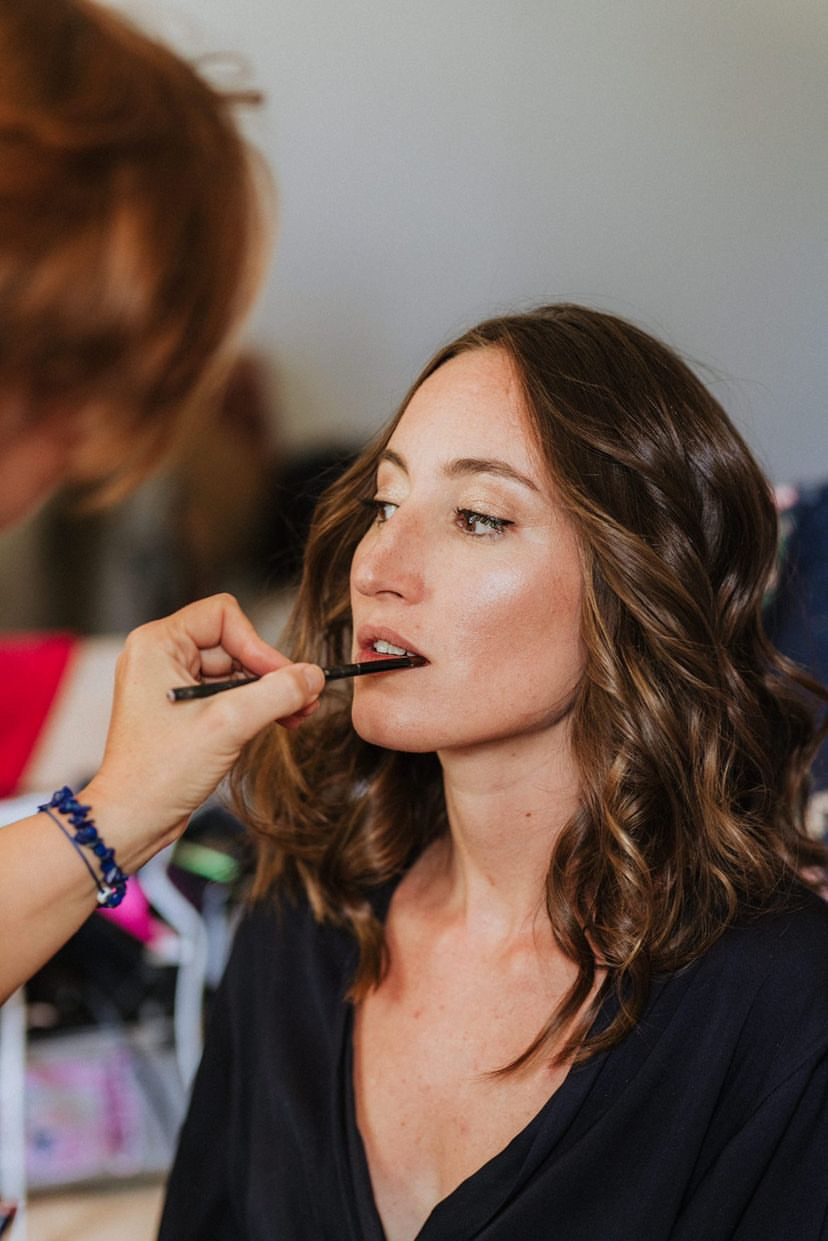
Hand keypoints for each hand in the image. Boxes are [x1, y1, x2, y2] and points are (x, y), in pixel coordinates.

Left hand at [79, 594, 324, 870]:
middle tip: (303, 700)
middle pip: (233, 644)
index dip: (258, 645)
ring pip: (235, 671)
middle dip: (269, 673)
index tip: (283, 678)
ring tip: (296, 717)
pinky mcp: (183, 709)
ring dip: (267, 693)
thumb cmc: (158, 772)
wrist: (132, 819)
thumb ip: (276, 693)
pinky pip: (227, 694)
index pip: (223, 616)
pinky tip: (280, 723)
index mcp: (157, 644)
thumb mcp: (228, 725)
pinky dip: (254, 707)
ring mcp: (171, 683)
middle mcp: (160, 657)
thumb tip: (313, 676)